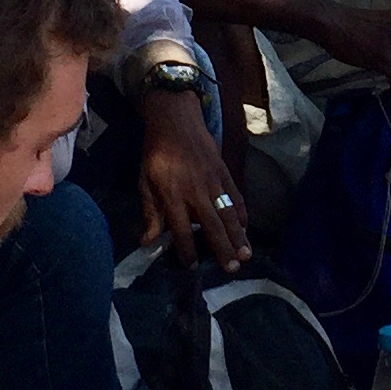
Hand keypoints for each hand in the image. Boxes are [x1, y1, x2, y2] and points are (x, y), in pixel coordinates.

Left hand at [137, 86, 250, 271]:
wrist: (175, 120)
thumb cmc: (156, 153)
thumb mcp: (145, 181)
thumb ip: (150, 212)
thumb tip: (146, 241)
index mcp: (172, 195)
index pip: (180, 229)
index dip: (186, 250)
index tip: (191, 266)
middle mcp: (195, 191)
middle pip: (211, 225)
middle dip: (222, 249)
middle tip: (232, 270)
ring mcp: (213, 182)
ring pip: (228, 214)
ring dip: (238, 236)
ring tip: (245, 255)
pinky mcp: (225, 172)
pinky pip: (236, 197)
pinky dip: (242, 214)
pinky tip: (245, 229)